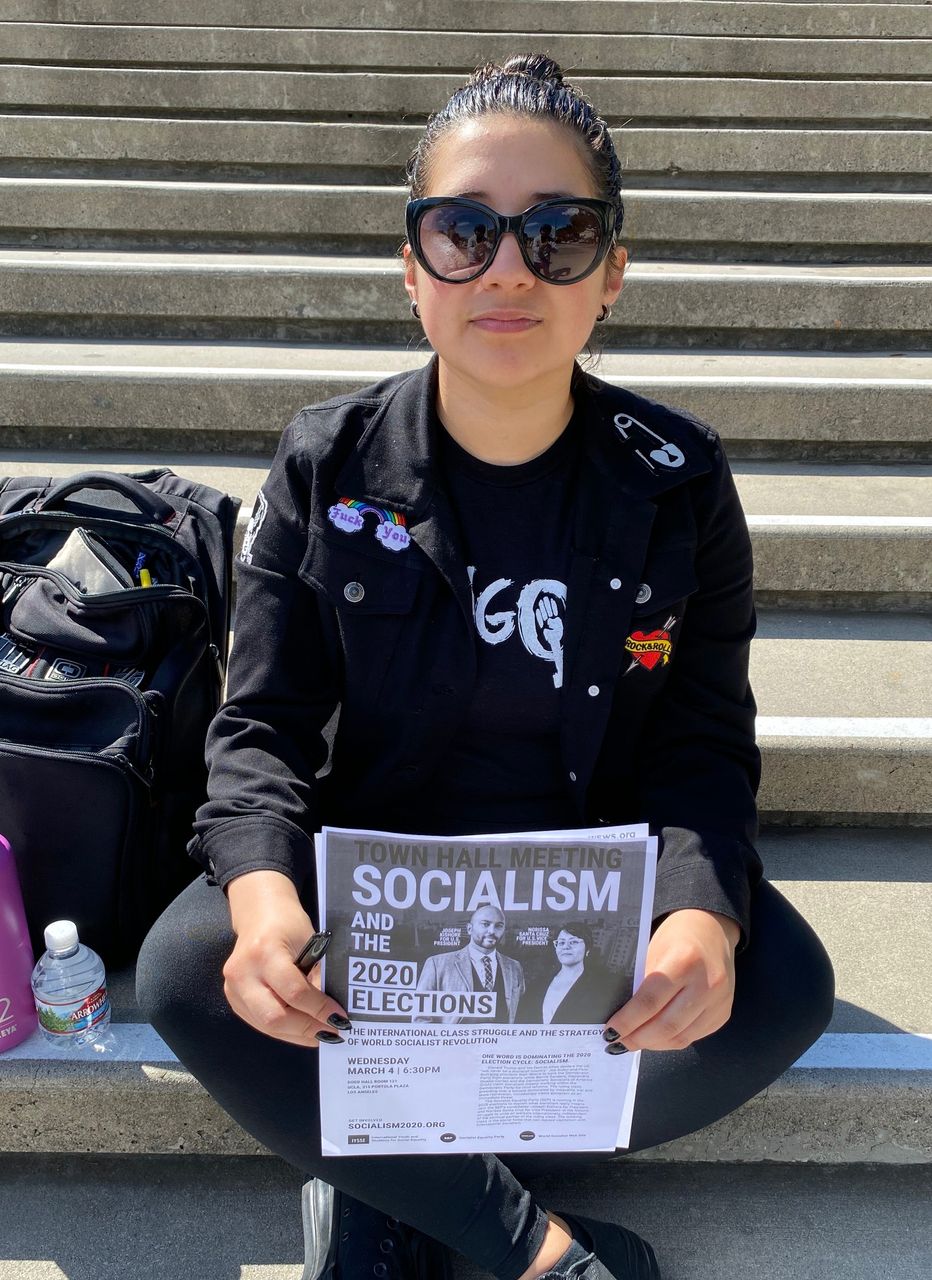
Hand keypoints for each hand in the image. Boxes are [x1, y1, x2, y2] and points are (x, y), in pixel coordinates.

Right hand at [222, 870, 350, 1047]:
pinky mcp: (232, 998)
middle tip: (332, 1034)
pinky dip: (284, 1030)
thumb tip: (333, 1012)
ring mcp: (233, 988)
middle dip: (306, 1029)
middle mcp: (243, 972)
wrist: (258, 914)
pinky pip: (260, 1022)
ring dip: (297, 1035)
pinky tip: (302, 1029)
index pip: (294, 992)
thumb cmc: (288, 924)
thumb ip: (317, 976)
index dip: (319, 1009)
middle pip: (274, 1017)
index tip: (341, 1019)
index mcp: (264, 951)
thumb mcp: (310, 943)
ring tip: (321, 1035)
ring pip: (266, 1025)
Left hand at [605, 909, 739, 1051]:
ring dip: (652, 1044)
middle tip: (617, 1042)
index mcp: (685, 961)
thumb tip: (618, 1013)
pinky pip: (692, 1037)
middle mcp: (707, 984)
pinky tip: (655, 1038)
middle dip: (637, 1038)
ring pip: (680, 1037)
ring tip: (633, 1042)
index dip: (627, 1021)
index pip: (650, 1002)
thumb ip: (639, 982)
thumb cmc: (676, 937)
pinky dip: (670, 1040)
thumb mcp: (652, 950)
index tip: (609, 1031)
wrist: (712, 931)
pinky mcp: (724, 1014)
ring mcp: (719, 1002)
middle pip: (666, 1025)